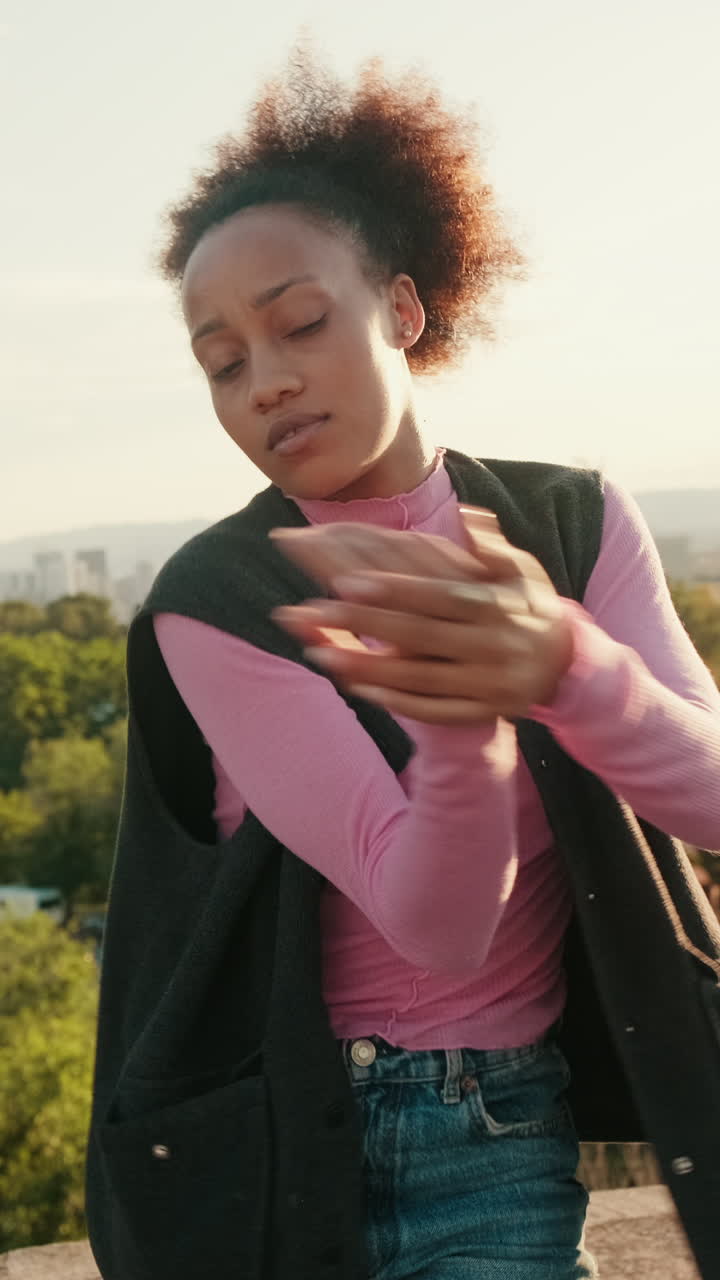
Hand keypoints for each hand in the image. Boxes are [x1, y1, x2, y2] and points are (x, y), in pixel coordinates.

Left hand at [270, 511, 572, 724]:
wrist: (568, 666)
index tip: (346, 582)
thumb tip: (466, 514)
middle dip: (365, 625)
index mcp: (495, 606)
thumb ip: (493, 547)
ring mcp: (485, 683)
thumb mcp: (524, 571)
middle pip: (418, 635)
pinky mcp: (480, 711)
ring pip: (419, 677)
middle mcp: (490, 645)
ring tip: (319, 656)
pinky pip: (434, 709)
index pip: (437, 595)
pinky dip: (396, 702)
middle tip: (315, 612)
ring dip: (368, 668)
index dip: (393, 591)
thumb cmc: (531, 608)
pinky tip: (358, 690)